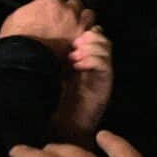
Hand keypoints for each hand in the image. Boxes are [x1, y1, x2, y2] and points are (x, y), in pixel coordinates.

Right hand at [0, 0, 96, 56]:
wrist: (23, 58)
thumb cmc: (17, 40)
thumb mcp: (17, 16)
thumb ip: (32, 10)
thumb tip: (35, 12)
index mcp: (50, 2)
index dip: (56, 3)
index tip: (54, 9)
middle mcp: (66, 10)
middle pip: (76, 4)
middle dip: (71, 10)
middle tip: (65, 19)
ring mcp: (76, 25)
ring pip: (88, 15)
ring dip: (82, 20)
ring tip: (75, 28)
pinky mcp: (80, 40)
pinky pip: (90, 32)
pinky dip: (86, 34)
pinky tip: (79, 39)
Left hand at [52, 28, 114, 146]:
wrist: (67, 125)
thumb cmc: (57, 101)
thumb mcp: (55, 74)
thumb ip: (58, 58)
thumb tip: (51, 41)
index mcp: (85, 57)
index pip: (93, 34)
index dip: (84, 32)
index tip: (68, 41)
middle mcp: (97, 62)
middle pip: (101, 37)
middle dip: (87, 37)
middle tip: (73, 47)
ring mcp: (103, 72)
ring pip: (106, 47)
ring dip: (89, 47)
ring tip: (74, 58)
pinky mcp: (105, 82)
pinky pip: (104, 63)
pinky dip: (91, 60)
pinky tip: (78, 67)